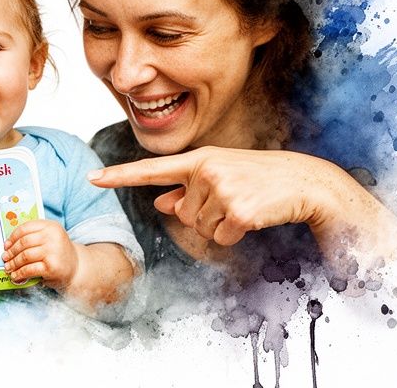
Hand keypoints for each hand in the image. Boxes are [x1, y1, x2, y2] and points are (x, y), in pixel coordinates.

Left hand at [2, 219, 79, 288]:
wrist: (77, 268)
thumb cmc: (58, 253)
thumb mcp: (50, 239)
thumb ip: (33, 237)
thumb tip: (8, 245)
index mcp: (51, 226)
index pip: (26, 228)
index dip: (13, 237)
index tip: (6, 245)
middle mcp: (53, 237)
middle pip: (24, 242)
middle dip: (11, 252)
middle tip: (5, 258)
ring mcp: (53, 251)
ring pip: (25, 256)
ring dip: (13, 264)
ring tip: (8, 268)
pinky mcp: (52, 267)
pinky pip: (29, 269)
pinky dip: (20, 274)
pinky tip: (16, 276)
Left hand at [88, 146, 389, 250]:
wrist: (304, 181)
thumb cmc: (260, 179)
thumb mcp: (222, 177)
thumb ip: (188, 190)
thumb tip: (160, 203)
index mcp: (199, 159)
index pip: (151, 169)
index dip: (120, 176)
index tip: (92, 178)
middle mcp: (206, 170)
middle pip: (183, 215)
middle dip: (205, 216)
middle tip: (234, 200)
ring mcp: (222, 189)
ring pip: (201, 228)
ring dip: (222, 225)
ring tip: (246, 205)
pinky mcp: (238, 210)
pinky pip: (222, 237)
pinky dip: (236, 235)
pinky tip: (254, 216)